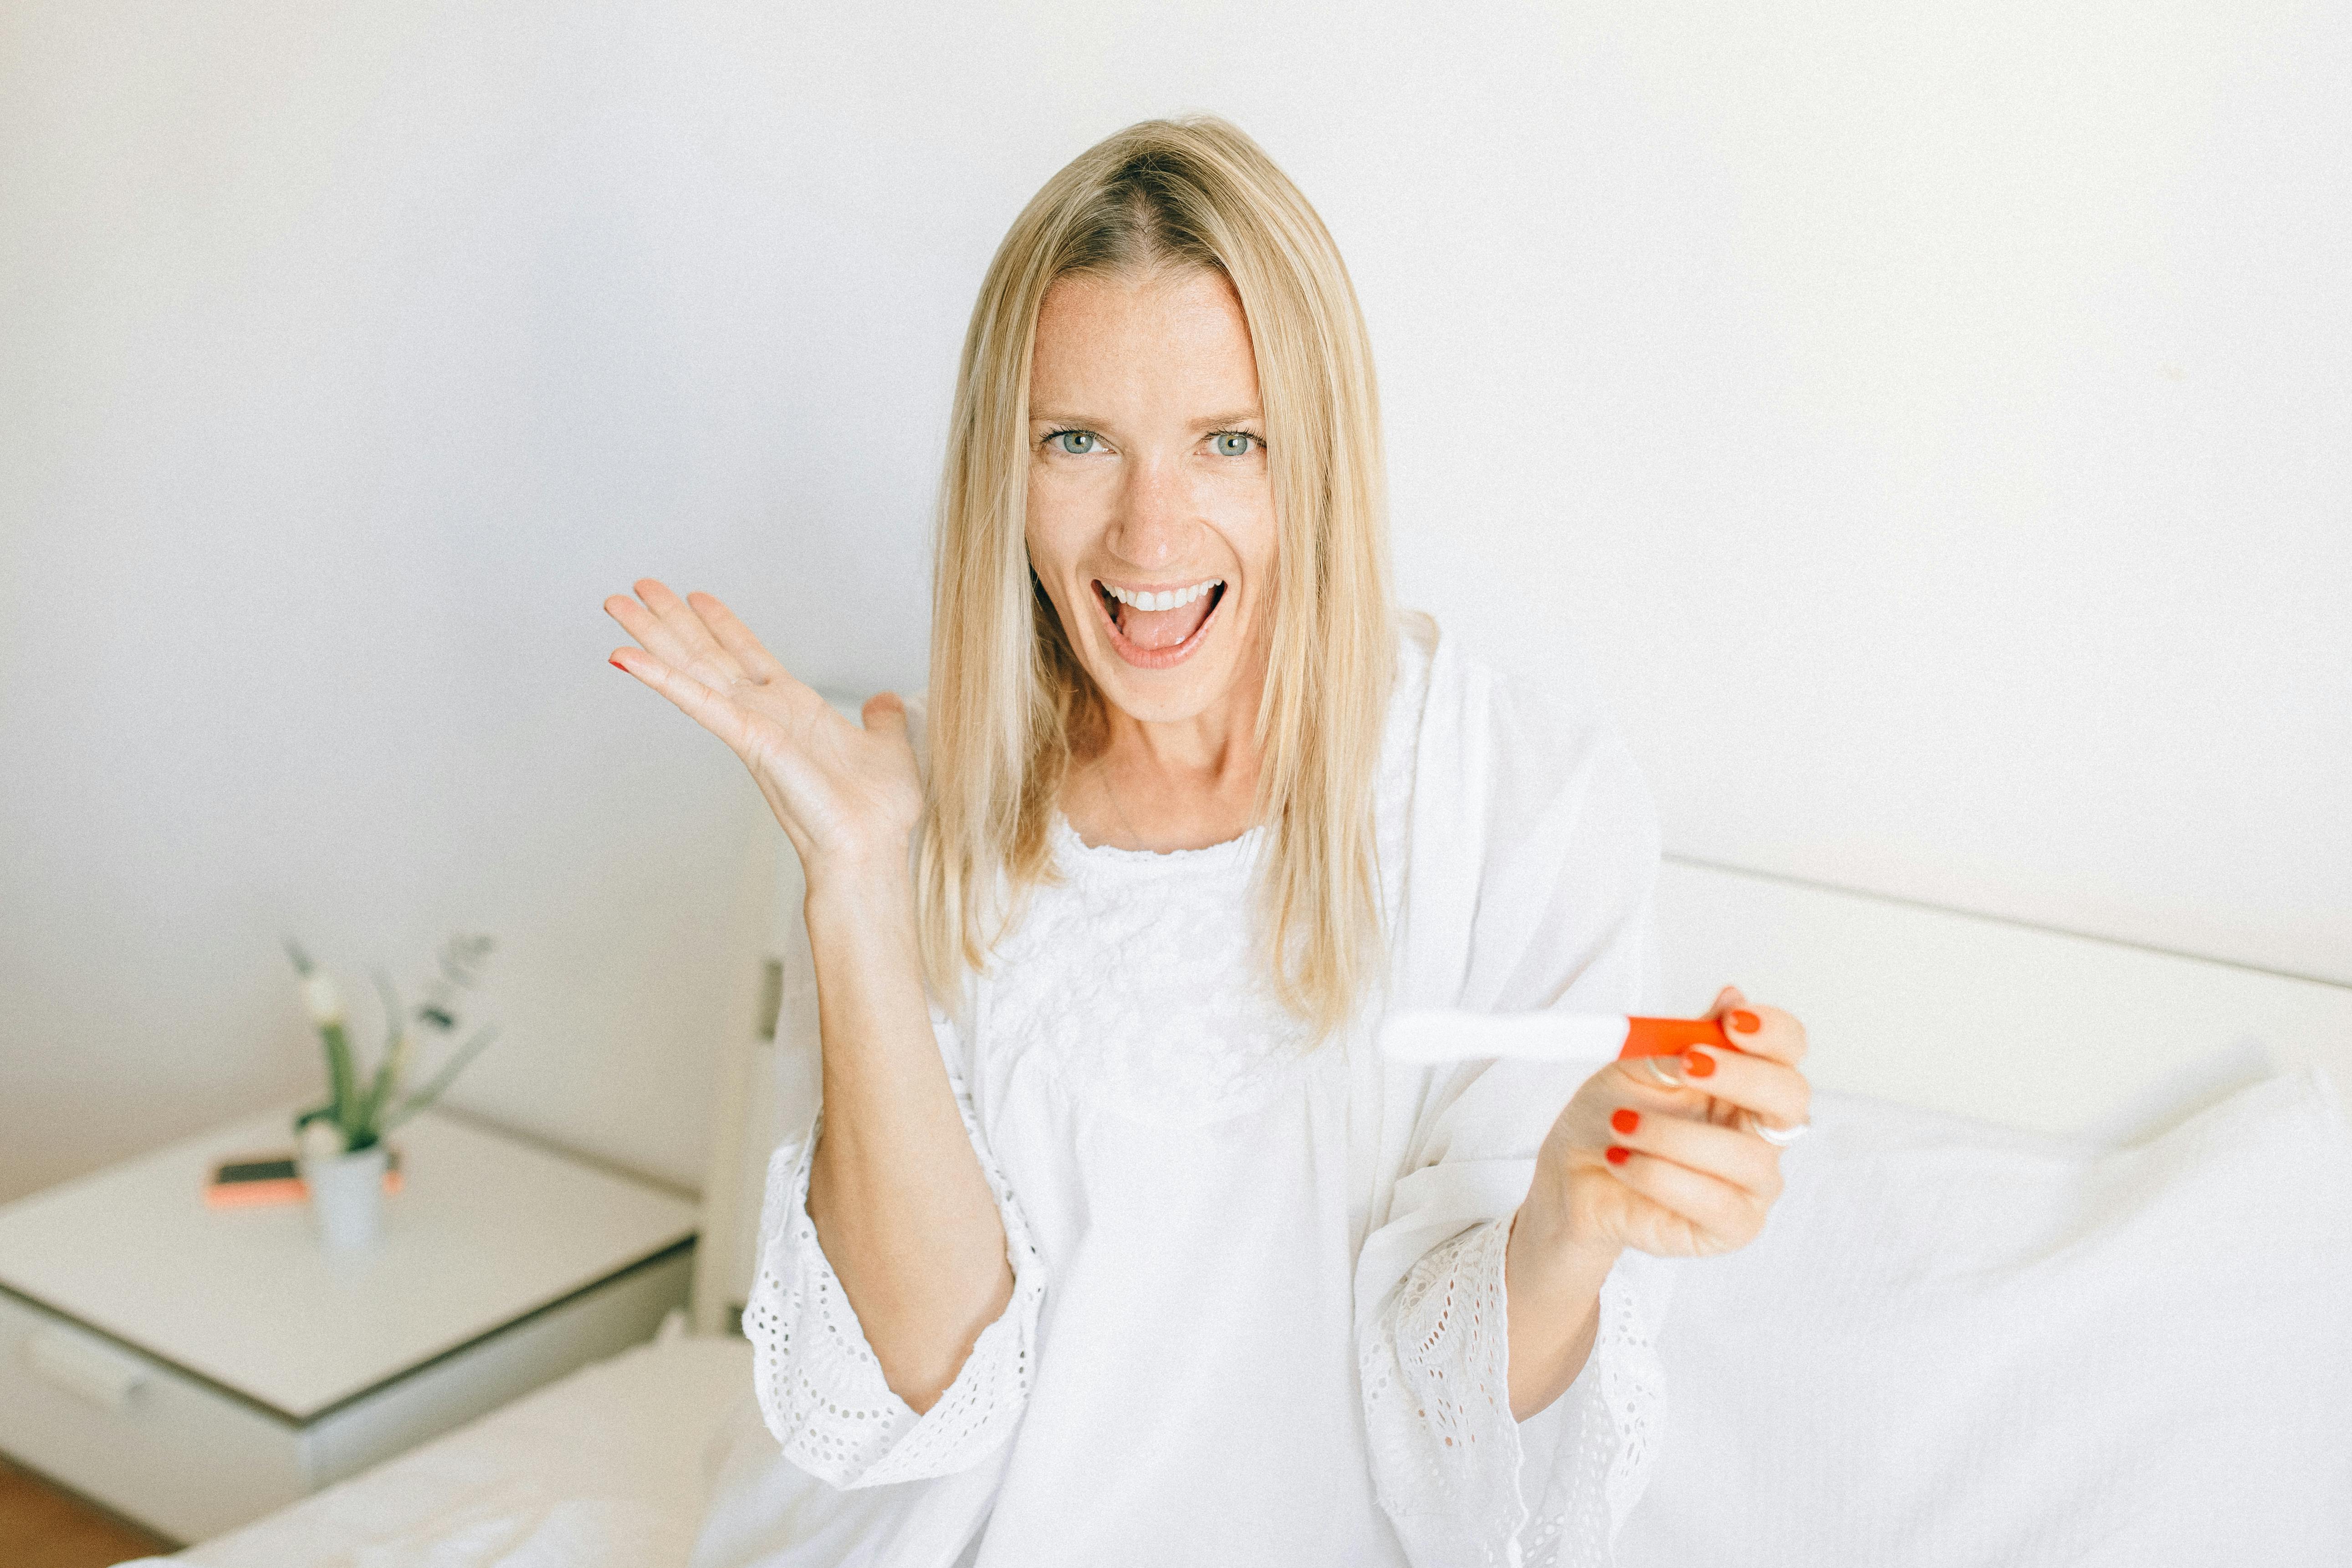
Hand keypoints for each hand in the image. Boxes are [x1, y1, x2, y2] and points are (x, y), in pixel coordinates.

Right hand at [604, 579, 922, 881]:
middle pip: (708, 655)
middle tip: (637, 586)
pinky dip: (663, 679)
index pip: (749, 655)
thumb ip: (883, 722)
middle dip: (672, 620)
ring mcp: (752, 727)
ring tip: (617, 603)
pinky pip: (699, 703)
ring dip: (653, 636)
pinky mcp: (749, 741)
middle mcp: (765, 714)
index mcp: (796, 710)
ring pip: (692, 670)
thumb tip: (885, 701)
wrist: (870, 850)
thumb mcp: (888, 750)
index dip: (722, 624)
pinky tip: (626, 657)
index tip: (696, 596)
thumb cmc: (877, 814)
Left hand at [1531, 986, 1810, 1259]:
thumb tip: (1732, 996)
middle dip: (1741, 1077)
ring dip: (1674, 1135)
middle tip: (1685, 1065)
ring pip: (1746, 1157)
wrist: (1572, 1177)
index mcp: (1746, 1082)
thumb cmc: (1611, 1115)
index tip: (1733, 1020)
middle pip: (1790, 1098)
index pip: (1787, 1051)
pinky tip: (1621, 1162)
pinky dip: (1660, 1176)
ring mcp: (1753, 1183)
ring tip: (1621, 1125)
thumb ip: (1685, 1038)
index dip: (1773, 1033)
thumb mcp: (1637, 1065)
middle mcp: (1762, 1131)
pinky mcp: (1731, 1227)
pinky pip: (1715, 1203)